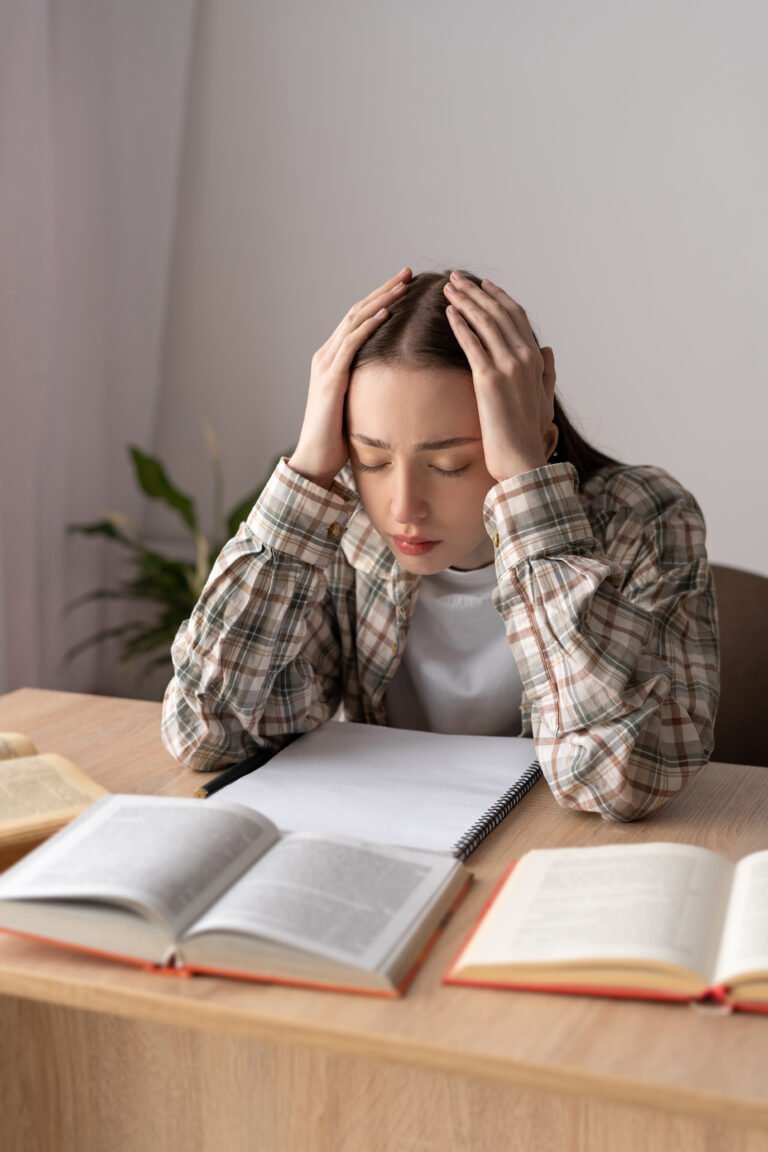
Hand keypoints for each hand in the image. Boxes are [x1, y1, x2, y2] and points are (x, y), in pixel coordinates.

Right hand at [289, 268, 411, 487]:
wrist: (314, 461)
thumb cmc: (338, 439)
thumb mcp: (358, 405)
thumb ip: (370, 387)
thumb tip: (397, 384)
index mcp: (333, 360)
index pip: (359, 320)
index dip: (381, 300)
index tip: (405, 286)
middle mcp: (326, 355)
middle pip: (358, 312)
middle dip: (384, 290)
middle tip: (407, 273)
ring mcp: (326, 364)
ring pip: (355, 321)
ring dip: (380, 300)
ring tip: (402, 284)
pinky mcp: (331, 378)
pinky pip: (351, 344)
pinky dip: (368, 325)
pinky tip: (386, 312)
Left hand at [444, 271, 557, 481]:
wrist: (523, 461)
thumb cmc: (530, 435)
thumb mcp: (545, 398)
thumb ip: (547, 371)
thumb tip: (548, 349)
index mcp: (536, 359)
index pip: (516, 317)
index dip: (498, 297)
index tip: (482, 284)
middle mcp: (525, 357)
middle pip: (499, 313)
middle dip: (477, 291)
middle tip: (457, 277)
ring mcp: (508, 367)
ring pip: (485, 323)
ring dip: (466, 301)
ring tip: (449, 287)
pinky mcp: (489, 380)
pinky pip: (473, 344)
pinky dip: (461, 325)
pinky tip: (449, 312)